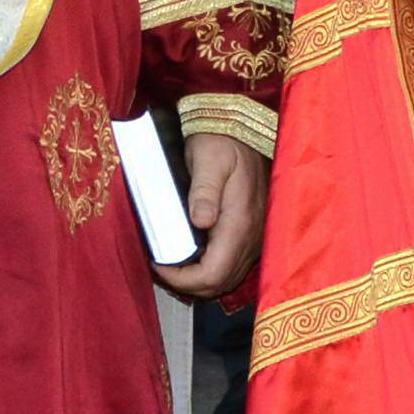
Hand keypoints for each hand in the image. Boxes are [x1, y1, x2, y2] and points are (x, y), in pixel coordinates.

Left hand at [156, 130, 265, 301]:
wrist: (243, 129)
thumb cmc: (221, 142)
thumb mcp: (208, 160)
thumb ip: (204, 191)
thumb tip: (200, 222)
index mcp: (239, 223)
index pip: (213, 274)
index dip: (183, 280)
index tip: (159, 264)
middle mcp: (251, 237)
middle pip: (220, 284)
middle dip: (188, 284)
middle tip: (161, 268)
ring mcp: (254, 237)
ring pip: (227, 279)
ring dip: (198, 280)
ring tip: (173, 265)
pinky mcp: (252, 233)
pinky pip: (233, 265)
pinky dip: (210, 270)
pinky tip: (192, 256)